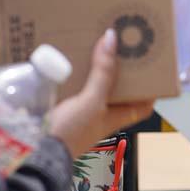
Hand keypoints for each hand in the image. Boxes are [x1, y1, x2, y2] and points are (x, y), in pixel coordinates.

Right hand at [46, 30, 154, 158]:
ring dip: (95, 66)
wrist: (35, 152)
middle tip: (122, 44)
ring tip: (97, 41)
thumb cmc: (72, 132)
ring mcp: (82, 110)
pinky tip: (69, 55)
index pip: (143, 104)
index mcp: (117, 115)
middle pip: (118, 89)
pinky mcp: (63, 105)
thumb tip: (112, 39)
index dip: (151, 88)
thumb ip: (103, 72)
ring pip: (95, 84)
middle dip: (119, 68)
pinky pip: (73, 85)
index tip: (154, 66)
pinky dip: (73, 71)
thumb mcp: (93, 100)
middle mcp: (102, 113)